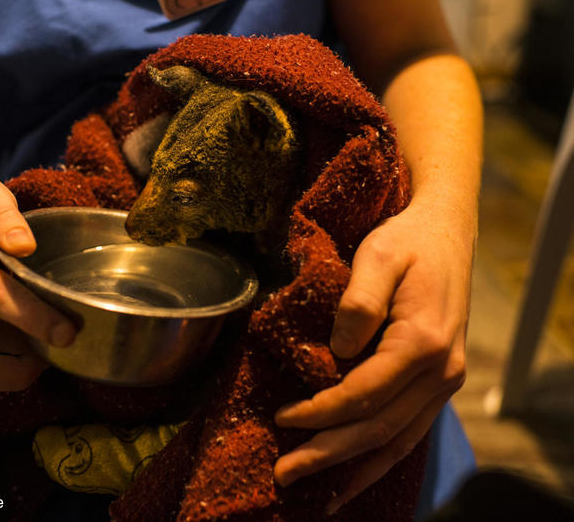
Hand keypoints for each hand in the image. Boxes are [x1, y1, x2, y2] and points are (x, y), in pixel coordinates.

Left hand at [272, 198, 472, 512]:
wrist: (445, 234)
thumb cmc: (407, 242)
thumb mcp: (378, 256)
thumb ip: (358, 302)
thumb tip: (338, 351)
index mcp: (423, 342)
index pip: (364, 394)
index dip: (321, 412)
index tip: (283, 418)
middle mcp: (440, 372)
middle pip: (379, 428)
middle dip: (328, 453)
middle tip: (284, 473)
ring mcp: (444, 382)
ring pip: (397, 440)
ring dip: (354, 468)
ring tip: (318, 495)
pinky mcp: (438, 383)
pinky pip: (409, 433)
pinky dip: (382, 459)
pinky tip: (356, 477)